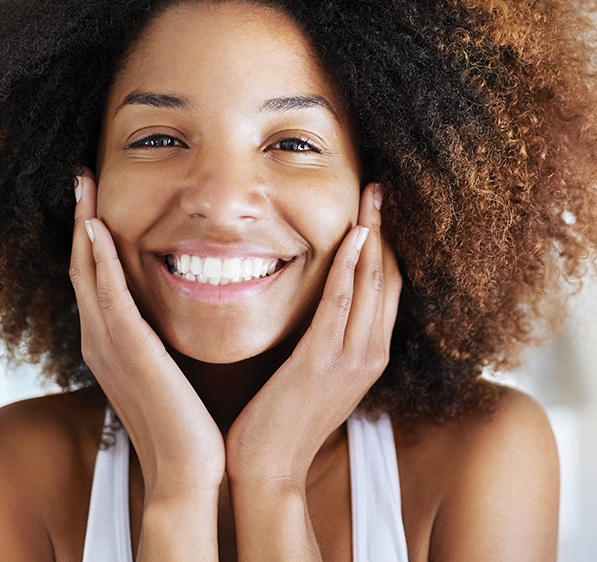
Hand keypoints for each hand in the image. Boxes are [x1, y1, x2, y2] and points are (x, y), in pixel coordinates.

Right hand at [69, 168, 224, 500]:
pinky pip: (109, 297)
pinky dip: (99, 261)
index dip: (88, 237)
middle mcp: (99, 339)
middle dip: (79, 220)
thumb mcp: (163, 370)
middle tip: (81, 179)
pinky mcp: (129, 351)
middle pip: (81, 266)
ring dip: (83, 227)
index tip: (94, 200)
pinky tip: (96, 229)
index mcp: (108, 343)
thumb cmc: (182, 420)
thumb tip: (164, 316)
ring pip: (87, 273)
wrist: (187, 468)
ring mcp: (109, 345)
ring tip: (84, 187)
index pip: (92, 278)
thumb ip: (154, 340)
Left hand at [225, 183, 401, 489]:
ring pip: (372, 283)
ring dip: (373, 236)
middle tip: (379, 190)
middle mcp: (370, 354)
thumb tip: (320, 308)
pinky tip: (353, 236)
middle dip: (386, 231)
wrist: (270, 468)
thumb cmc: (284, 420)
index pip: (387, 289)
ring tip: (372, 197)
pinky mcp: (322, 361)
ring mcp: (351, 358)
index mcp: (369, 355)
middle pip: (389, 278)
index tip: (377, 211)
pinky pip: (342, 303)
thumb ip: (327, 341)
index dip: (386, 247)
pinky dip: (350, 266)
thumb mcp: (316, 375)